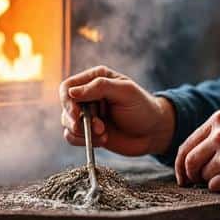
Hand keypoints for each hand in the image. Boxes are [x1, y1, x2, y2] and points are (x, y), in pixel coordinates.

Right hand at [59, 66, 174, 157]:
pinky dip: (83, 141)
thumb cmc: (143, 108)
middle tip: (99, 127)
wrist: (153, 133)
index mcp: (96, 78)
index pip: (68, 87)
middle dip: (79, 120)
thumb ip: (99, 87)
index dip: (67, 101)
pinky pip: (71, 137)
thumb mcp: (125, 92)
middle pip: (66, 106)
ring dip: (84, 132)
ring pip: (66, 122)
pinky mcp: (88, 131)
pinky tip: (102, 140)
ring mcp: (87, 114)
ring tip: (104, 133)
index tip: (76, 114)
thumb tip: (71, 92)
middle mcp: (88, 95)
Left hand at [174, 109, 219, 192]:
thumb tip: (203, 146)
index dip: (182, 162)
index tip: (183, 173)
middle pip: (189, 161)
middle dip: (189, 175)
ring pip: (203, 175)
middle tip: (191, 183)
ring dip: (211, 180)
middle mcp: (219, 135)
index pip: (188, 144)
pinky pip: (215, 186)